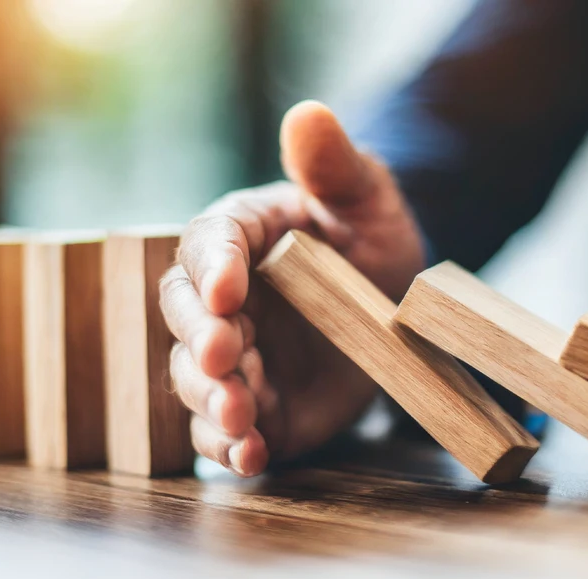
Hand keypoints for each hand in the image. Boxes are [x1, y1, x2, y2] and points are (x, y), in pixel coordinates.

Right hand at [162, 100, 428, 475]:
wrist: (400, 308)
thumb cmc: (371, 237)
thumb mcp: (366, 196)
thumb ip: (333, 163)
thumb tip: (308, 112)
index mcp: (238, 238)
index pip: (207, 244)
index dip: (213, 265)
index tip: (228, 287)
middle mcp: (221, 301)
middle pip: (187, 317)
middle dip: (201, 340)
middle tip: (224, 357)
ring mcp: (235, 360)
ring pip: (196, 380)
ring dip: (211, 400)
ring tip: (239, 416)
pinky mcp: (255, 411)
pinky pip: (224, 434)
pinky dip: (230, 450)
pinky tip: (249, 456)